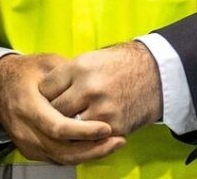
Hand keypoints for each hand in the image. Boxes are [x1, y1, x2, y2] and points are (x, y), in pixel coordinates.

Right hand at [0, 53, 125, 163]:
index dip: (84, 131)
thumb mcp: (45, 64)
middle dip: (93, 148)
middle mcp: (24, 128)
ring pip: (61, 159)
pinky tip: (94, 147)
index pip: (57, 127)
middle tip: (118, 140)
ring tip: (113, 144)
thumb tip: (92, 86)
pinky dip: (77, 155)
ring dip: (89, 154)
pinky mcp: (28, 150)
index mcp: (26, 104)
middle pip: (63, 150)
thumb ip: (67, 75)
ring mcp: (25, 142)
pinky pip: (56, 159)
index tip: (107, 128)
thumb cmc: (25, 71)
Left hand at [39, 40, 161, 135]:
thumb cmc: (116, 64)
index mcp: (78, 68)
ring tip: (67, 122)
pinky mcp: (115, 127)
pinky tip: (85, 129)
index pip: (46, 88)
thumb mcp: (87, 59)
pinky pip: (91, 137)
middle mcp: (88, 89)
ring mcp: (103, 110)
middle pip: (56, 109)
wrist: (152, 74)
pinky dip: (86, 135)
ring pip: (71, 126)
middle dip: (52, 112)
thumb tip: (44, 91)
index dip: (44, 94)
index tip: (45, 97)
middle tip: (53, 112)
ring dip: (68, 126)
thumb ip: (66, 75)